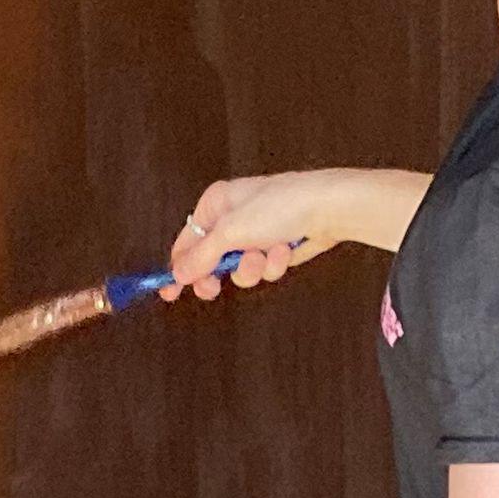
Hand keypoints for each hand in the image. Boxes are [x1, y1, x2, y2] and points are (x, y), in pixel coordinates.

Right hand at [158, 171, 344, 301]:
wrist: (328, 208)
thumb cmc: (281, 206)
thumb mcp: (231, 233)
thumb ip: (201, 257)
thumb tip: (177, 274)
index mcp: (215, 204)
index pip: (186, 242)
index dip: (178, 268)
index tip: (170, 293)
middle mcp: (233, 218)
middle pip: (210, 261)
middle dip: (218, 274)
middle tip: (215, 287)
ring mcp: (256, 234)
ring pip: (239, 270)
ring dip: (252, 268)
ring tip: (265, 253)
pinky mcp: (275, 248)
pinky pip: (264, 269)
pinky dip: (274, 264)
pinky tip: (285, 248)